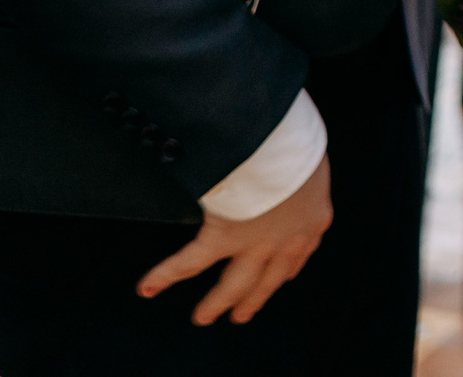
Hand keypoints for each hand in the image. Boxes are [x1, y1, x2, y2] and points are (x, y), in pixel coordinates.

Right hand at [137, 154, 331, 324]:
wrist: (291, 149)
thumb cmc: (302, 145)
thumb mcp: (313, 161)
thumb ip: (304, 173)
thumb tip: (291, 159)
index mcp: (314, 219)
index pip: (302, 252)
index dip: (291, 267)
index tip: (286, 277)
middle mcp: (289, 241)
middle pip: (268, 280)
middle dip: (254, 298)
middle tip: (241, 315)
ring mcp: (256, 244)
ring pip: (233, 283)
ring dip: (215, 302)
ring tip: (202, 317)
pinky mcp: (225, 237)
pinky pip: (190, 262)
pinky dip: (165, 275)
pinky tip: (148, 287)